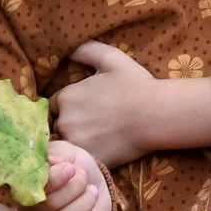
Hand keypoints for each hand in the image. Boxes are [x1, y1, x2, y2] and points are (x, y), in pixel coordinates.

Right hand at [28, 140, 112, 210]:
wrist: (94, 182)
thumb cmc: (75, 167)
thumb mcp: (65, 153)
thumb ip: (54, 156)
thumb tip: (48, 163)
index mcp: (26, 188)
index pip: (34, 188)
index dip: (56, 179)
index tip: (71, 168)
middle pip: (50, 205)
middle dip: (75, 187)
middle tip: (83, 177)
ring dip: (84, 203)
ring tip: (91, 191)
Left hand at [52, 40, 155, 165]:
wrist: (156, 114)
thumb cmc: (136, 85)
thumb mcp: (111, 58)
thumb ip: (86, 50)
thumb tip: (69, 49)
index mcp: (66, 97)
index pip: (53, 107)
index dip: (67, 109)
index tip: (84, 110)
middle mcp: (64, 121)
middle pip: (57, 127)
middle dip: (70, 126)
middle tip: (93, 126)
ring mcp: (75, 143)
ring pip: (68, 146)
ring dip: (77, 143)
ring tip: (98, 140)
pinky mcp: (88, 160)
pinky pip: (80, 161)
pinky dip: (87, 158)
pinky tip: (103, 151)